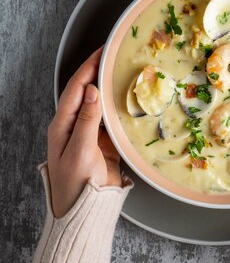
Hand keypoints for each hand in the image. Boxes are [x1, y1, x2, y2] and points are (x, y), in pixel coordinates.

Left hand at [47, 48, 120, 217]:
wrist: (85, 212)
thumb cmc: (75, 186)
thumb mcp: (79, 152)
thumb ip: (86, 121)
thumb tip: (91, 91)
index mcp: (62, 124)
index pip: (76, 87)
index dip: (89, 66)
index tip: (103, 50)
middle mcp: (75, 125)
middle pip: (88, 91)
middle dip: (101, 71)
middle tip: (118, 56)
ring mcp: (90, 133)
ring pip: (101, 103)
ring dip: (112, 88)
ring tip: (127, 72)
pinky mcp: (104, 143)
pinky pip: (113, 119)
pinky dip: (121, 107)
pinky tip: (133, 101)